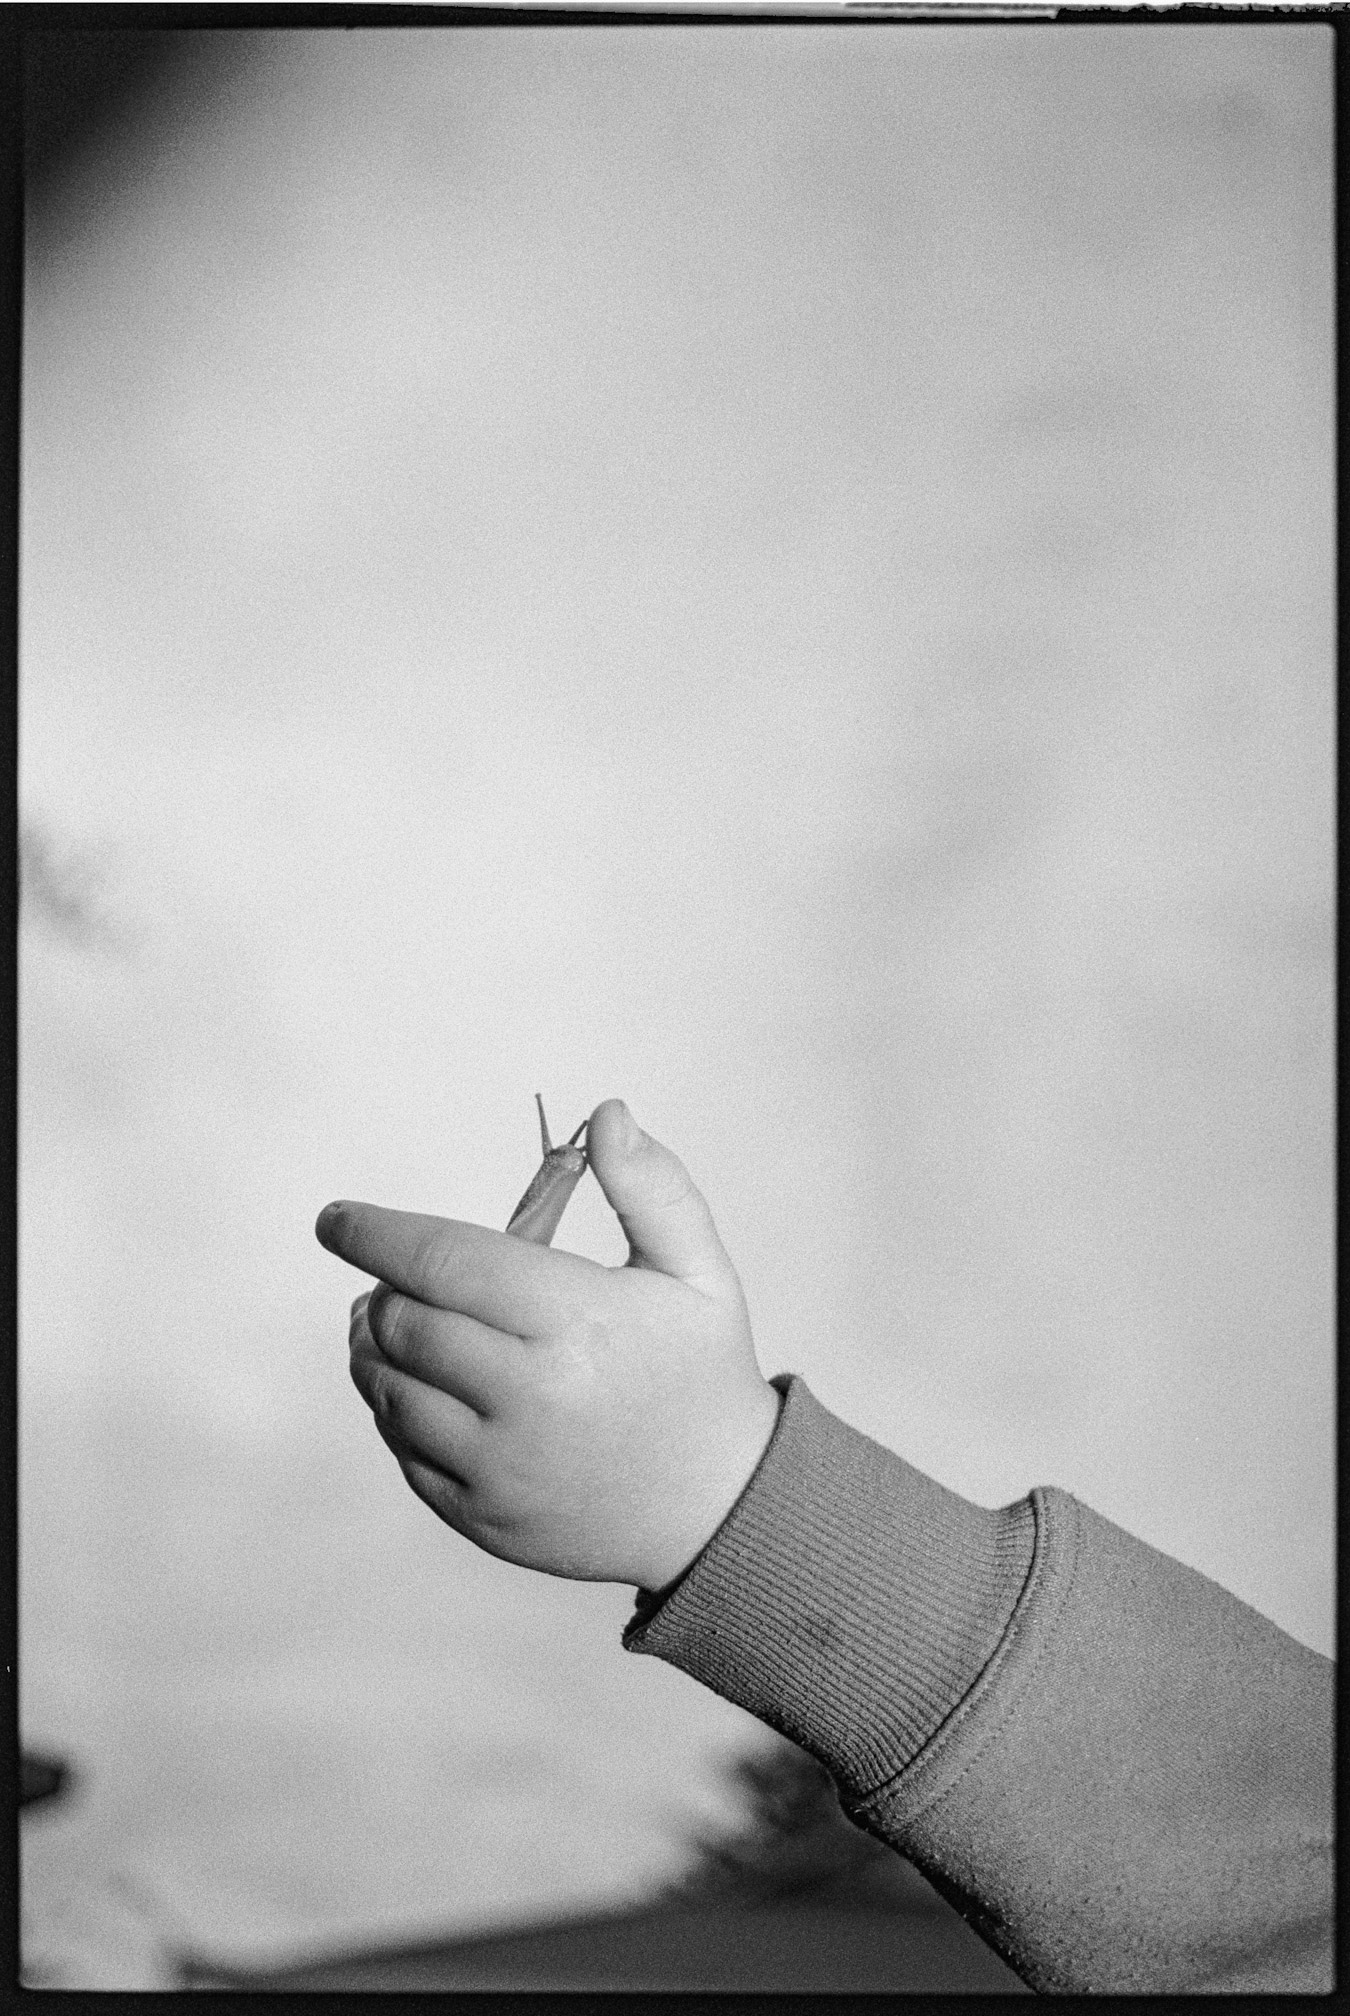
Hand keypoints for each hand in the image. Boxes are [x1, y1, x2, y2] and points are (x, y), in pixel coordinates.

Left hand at [316, 1099, 781, 1590]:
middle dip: (385, 1289)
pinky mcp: (481, 1516)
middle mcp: (531, 1399)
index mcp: (578, 1323)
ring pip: (388, 1390)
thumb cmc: (700, 1373)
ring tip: (401, 1325)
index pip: (444, 1261)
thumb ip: (652, 1187)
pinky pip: (402, 1451)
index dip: (376, 1233)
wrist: (718, 1510)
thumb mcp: (698, 1271)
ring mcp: (502, 1466)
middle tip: (399, 1278)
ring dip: (377, 1347)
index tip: (336, 1219)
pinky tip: (427, 1388)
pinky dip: (396, 1409)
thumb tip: (607, 1114)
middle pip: (404, 1324)